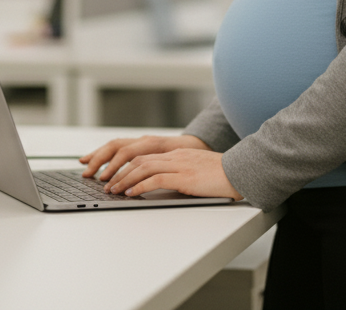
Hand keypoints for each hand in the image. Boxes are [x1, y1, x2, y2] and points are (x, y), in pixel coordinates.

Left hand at [104, 148, 242, 200]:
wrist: (240, 172)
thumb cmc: (221, 175)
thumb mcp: (195, 171)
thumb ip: (178, 174)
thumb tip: (160, 186)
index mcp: (176, 154)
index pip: (143, 155)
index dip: (124, 164)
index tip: (111, 173)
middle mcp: (174, 156)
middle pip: (138, 159)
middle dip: (117, 171)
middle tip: (105, 182)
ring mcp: (179, 165)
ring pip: (142, 168)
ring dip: (124, 179)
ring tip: (113, 190)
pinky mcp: (184, 177)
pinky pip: (156, 179)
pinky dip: (139, 186)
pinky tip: (130, 193)